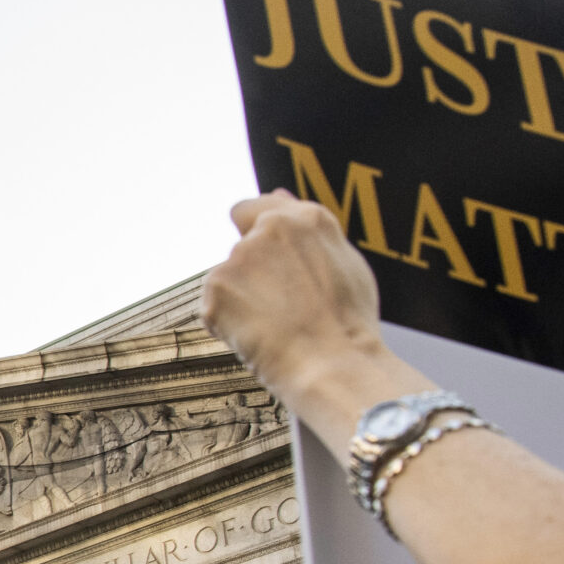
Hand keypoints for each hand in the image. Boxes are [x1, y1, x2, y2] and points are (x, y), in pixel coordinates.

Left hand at [201, 190, 425, 435]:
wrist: (334, 365)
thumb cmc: (348, 324)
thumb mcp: (345, 264)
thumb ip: (308, 229)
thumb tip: (281, 198)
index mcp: (306, 219)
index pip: (255, 207)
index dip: (252, 232)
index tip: (259, 253)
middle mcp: (268, 230)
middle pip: (241, 247)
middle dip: (253, 273)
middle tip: (283, 307)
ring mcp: (238, 259)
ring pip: (229, 279)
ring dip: (242, 298)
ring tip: (277, 326)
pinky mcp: (215, 291)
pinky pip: (215, 308)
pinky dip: (228, 324)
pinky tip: (259, 337)